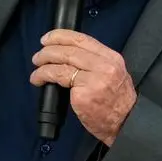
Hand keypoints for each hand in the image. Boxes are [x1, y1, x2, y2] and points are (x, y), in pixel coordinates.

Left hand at [30, 29, 136, 145]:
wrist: (125, 124)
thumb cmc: (117, 102)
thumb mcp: (113, 73)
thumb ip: (94, 61)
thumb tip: (67, 53)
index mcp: (111, 58)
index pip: (82, 39)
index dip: (60, 36)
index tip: (47, 38)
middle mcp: (103, 66)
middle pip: (69, 50)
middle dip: (48, 51)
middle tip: (38, 56)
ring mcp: (93, 80)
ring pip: (61, 64)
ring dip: (43, 64)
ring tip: (36, 69)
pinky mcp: (82, 95)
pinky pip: (59, 80)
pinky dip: (44, 77)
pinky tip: (39, 80)